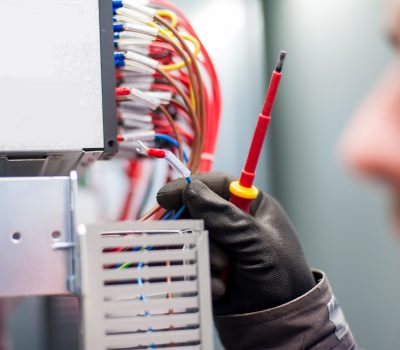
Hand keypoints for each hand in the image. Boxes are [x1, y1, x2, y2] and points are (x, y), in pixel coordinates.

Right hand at [157, 172, 314, 314]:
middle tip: (204, 243)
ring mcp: (220, 243)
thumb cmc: (280, 275)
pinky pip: (191, 260)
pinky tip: (220, 287)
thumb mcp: (255, 241)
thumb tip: (190, 189)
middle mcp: (233, 221)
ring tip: (224, 270)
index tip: (166, 196)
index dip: (191, 186)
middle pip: (198, 210)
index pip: (218, 184)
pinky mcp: (208, 264)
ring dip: (204, 254)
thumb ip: (224, 215)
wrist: (277, 321)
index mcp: (252, 206)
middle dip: (200, 230)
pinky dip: (202, 273)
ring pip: (192, 236)